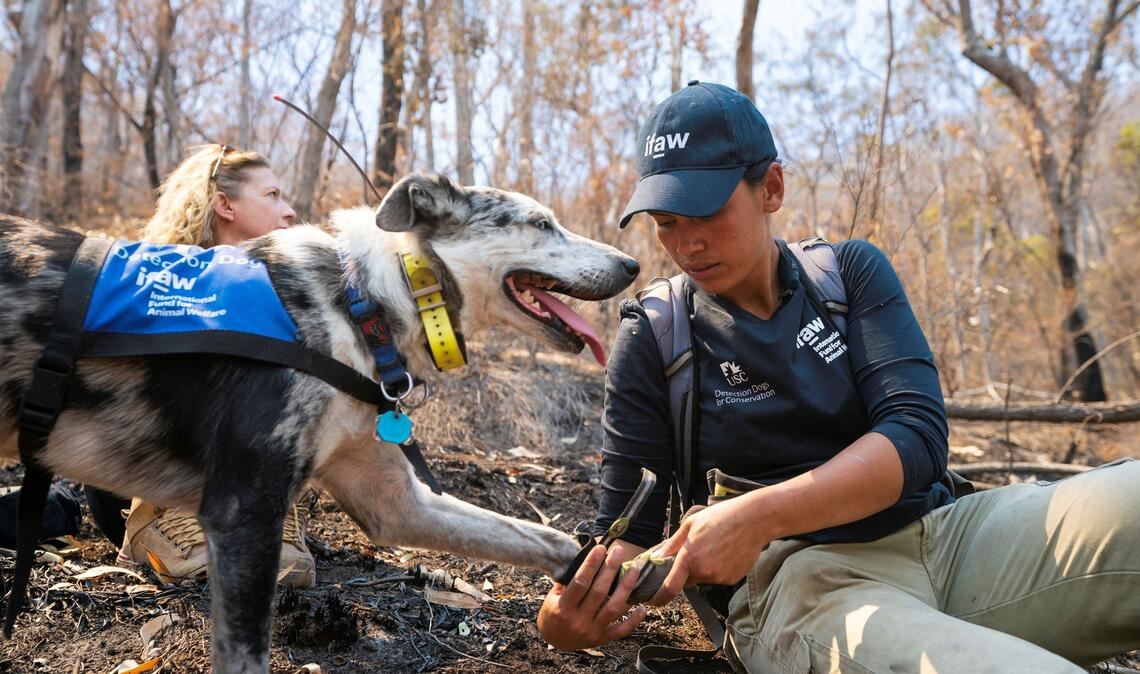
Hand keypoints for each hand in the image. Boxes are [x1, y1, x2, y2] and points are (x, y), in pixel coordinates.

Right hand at [537, 544, 647, 650]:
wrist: (555, 640)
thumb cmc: (553, 612)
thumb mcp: (554, 597)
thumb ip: (568, 581)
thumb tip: (587, 559)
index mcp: (563, 608)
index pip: (580, 583)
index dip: (591, 564)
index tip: (600, 548)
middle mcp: (579, 620)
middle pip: (599, 592)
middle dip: (610, 569)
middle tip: (619, 551)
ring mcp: (592, 631)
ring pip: (613, 608)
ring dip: (626, 588)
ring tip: (634, 570)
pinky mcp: (602, 638)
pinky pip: (621, 630)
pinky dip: (633, 620)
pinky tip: (643, 607)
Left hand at [646, 495, 771, 606]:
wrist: (753, 520)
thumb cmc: (721, 517)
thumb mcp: (690, 524)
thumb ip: (672, 543)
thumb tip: (657, 556)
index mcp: (689, 558)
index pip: (670, 587)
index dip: (660, 597)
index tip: (654, 600)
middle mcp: (704, 572)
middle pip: (688, 579)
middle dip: (687, 570)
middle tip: (697, 550)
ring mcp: (719, 577)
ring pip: (704, 577)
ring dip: (705, 567)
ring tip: (716, 545)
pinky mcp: (732, 579)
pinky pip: (719, 577)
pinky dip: (719, 568)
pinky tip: (726, 551)